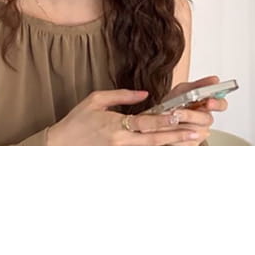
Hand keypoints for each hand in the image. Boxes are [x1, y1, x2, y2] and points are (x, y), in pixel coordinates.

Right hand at [47, 89, 204, 145]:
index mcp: (116, 126)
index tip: (180, 116)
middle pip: (154, 140)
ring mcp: (121, 155)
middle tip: (195, 133)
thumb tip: (144, 94)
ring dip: (171, 146)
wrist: (59, 147)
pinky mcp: (118, 161)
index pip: (146, 123)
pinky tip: (170, 151)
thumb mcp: (95, 99)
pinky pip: (142, 158)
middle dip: (176, 136)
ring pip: (151, 151)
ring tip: (190, 142)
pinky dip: (157, 154)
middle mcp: (121, 143)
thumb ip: (121, 95)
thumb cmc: (76, 121)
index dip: (164, 120)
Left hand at [158, 75, 228, 145]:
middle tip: (178, 112)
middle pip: (207, 119)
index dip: (217, 104)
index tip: (208, 102)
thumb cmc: (174, 103)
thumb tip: (215, 80)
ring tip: (168, 120)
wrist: (158, 118)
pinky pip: (187, 143)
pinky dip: (175, 137)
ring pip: (195, 132)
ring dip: (180, 126)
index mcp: (207, 105)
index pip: (221, 104)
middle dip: (191, 115)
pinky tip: (167, 132)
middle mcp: (205, 119)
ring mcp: (200, 133)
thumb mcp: (183, 90)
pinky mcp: (191, 144)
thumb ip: (198, 85)